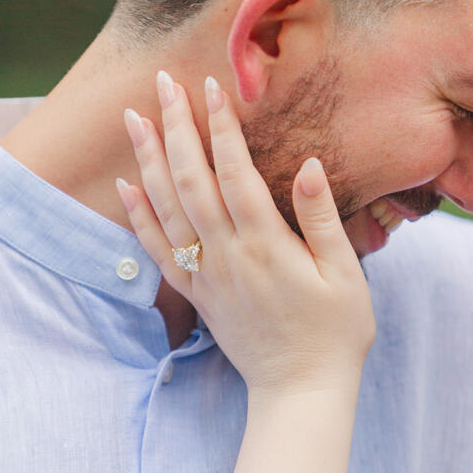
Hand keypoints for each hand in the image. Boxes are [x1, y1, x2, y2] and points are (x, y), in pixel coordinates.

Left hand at [117, 70, 374, 393]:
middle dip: (176, 126)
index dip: (220, 127)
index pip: (235, 172)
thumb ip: (321, 219)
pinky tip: (127, 186)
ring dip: (149, 160)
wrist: (300, 391)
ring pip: (167, 208)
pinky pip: (158, 252)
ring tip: (134, 118)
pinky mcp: (196, 295)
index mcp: (267, 245)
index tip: (209, 86)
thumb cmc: (335, 332)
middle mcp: (227, 255)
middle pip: (192, 180)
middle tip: (162, 81)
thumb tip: (307, 166)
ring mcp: (206, 275)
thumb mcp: (345, 275)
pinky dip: (138, 217)